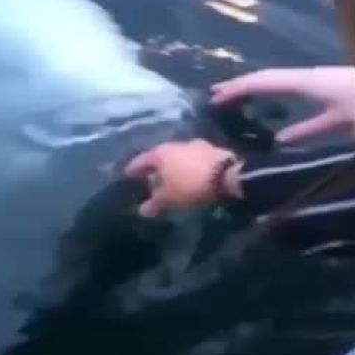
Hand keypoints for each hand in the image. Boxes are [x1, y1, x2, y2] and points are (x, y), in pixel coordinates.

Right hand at [125, 139, 239, 217]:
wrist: (226, 175)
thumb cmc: (190, 185)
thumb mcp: (169, 198)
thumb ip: (154, 203)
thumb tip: (142, 210)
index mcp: (160, 153)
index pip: (141, 160)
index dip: (133, 169)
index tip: (128, 174)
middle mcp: (175, 144)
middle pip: (160, 156)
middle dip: (155, 168)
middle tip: (150, 179)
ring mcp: (195, 144)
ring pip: (178, 156)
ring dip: (173, 166)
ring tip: (172, 178)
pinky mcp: (211, 149)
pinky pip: (193, 159)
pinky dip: (188, 166)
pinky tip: (190, 175)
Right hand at [210, 66, 354, 142]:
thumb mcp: (343, 108)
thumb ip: (310, 120)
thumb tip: (279, 130)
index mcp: (313, 80)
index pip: (267, 80)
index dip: (240, 87)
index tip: (214, 96)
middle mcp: (320, 85)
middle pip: (277, 85)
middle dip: (250, 91)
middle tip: (222, 99)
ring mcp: (337, 99)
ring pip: (296, 103)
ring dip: (275, 109)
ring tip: (250, 120)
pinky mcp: (353, 115)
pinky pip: (318, 122)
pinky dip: (302, 130)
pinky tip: (288, 142)